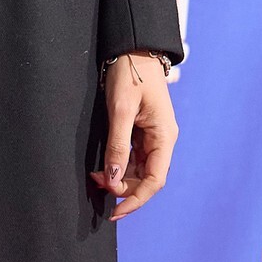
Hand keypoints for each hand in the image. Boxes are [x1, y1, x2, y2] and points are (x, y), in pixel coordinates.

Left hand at [93, 52, 177, 220]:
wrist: (133, 50)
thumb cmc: (130, 75)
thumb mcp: (121, 110)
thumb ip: (117, 146)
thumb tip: (112, 178)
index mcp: (164, 137)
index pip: (155, 180)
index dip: (136, 199)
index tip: (115, 211)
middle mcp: (162, 140)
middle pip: (147, 179)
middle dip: (124, 189)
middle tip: (97, 185)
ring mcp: (152, 136)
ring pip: (140, 170)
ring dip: (120, 179)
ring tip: (96, 177)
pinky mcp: (142, 131)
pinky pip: (133, 158)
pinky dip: (119, 166)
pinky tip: (104, 167)